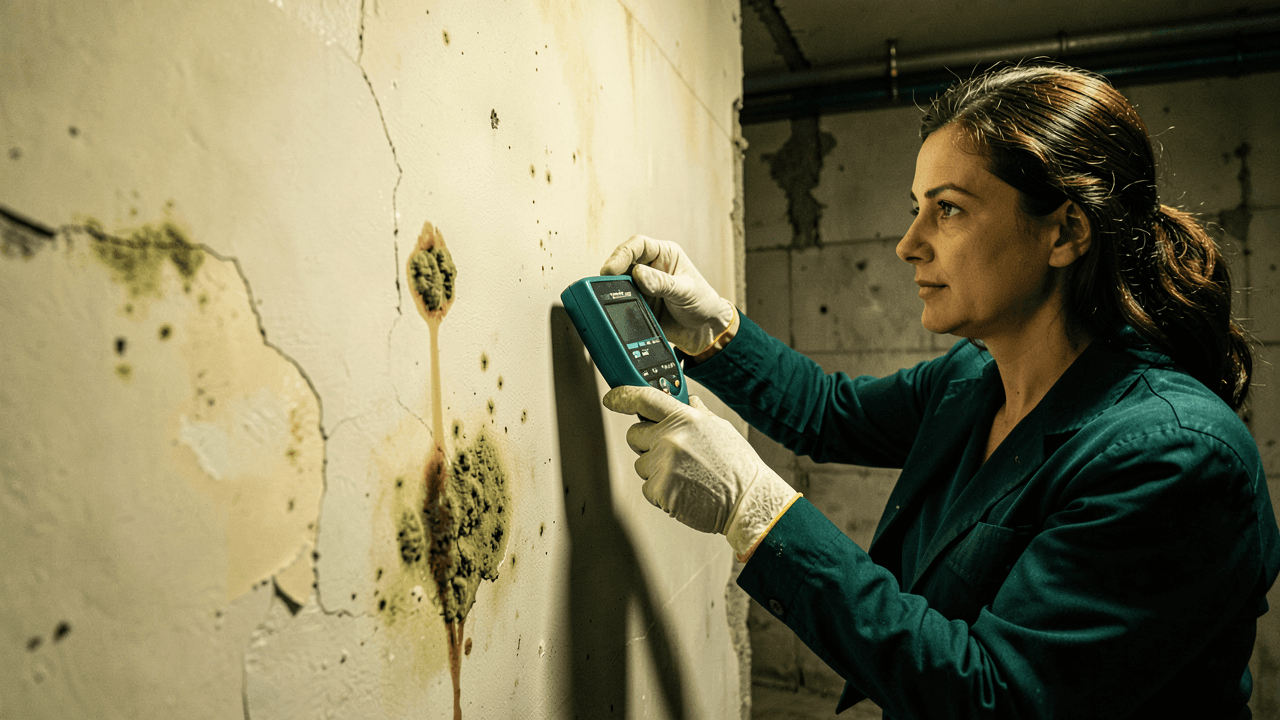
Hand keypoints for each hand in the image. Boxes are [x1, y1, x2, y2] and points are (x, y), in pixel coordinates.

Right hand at [600, 235, 734, 354]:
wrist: (705, 330)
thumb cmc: (703, 302)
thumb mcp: (686, 290)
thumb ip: (663, 283)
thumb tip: (638, 275)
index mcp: (664, 255)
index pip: (638, 246)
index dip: (621, 254)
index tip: (611, 269)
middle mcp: (650, 268)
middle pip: (623, 264)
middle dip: (613, 274)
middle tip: (607, 286)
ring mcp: (642, 287)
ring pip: (619, 284)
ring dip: (614, 291)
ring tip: (614, 300)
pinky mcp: (638, 305)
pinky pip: (622, 303)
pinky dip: (618, 307)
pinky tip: (619, 312)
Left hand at [602, 385, 798, 556]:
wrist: (747, 501)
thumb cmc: (738, 467)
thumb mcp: (721, 430)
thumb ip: (698, 414)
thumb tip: (688, 401)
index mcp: (686, 418)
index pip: (645, 399)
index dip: (623, 396)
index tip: (612, 398)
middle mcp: (671, 437)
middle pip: (634, 434)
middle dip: (646, 443)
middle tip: (671, 454)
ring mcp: (663, 463)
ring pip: (641, 464)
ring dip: (656, 470)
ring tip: (686, 476)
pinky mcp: (659, 489)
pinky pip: (647, 487)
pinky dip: (662, 491)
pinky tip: (684, 490)